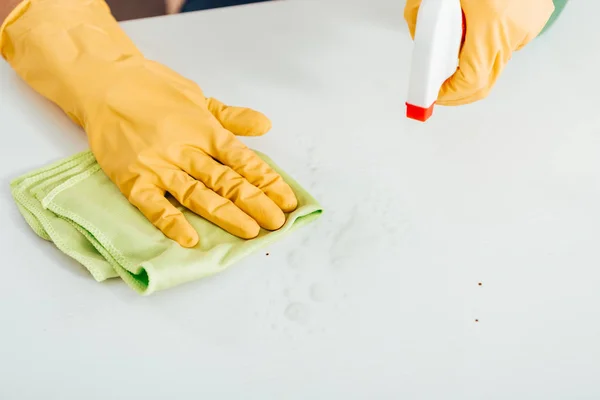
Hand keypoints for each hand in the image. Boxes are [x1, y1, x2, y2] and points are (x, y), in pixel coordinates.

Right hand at [1, 0, 296, 246]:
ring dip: (225, 214)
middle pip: (226, 180)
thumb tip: (266, 125)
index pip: (243, 160)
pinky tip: (190, 240)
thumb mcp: (198, 98)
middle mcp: (185, 149)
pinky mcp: (132, 179)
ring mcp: (158, 165)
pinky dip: (170, 223)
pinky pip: (153, 205)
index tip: (287, 200)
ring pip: (197, 194)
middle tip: (277, 223)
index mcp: (204, 129)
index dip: (267, 181)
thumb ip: (231, 117)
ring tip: (249, 232)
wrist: (104, 84)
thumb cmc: (154, 90)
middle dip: (254, 202)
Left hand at [404, 0, 554, 104]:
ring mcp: (529, 23)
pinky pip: (509, 42)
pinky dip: (489, 43)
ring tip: (456, 49)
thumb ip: (420, 15)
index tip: (438, 97)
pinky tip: (475, 28)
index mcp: (491, 21)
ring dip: (475, 63)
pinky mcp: (536, 17)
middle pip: (488, 78)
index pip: (473, 79)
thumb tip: (419, 37)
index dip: (453, 94)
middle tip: (442, 89)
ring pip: (498, 60)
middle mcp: (514, 27)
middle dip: (462, 87)